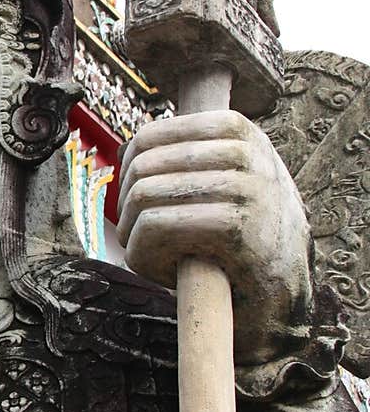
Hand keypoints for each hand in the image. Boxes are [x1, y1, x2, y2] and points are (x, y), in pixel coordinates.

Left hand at [118, 110, 312, 364]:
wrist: (286, 281)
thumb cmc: (246, 228)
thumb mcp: (230, 174)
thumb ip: (187, 156)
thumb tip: (125, 148)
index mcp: (238, 130)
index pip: (153, 134)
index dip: (129, 163)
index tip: (129, 190)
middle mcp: (245, 153)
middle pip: (145, 165)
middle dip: (125, 197)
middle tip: (128, 222)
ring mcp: (244, 188)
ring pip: (146, 193)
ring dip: (128, 224)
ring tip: (135, 241)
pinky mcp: (235, 227)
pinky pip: (157, 225)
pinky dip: (139, 245)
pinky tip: (147, 258)